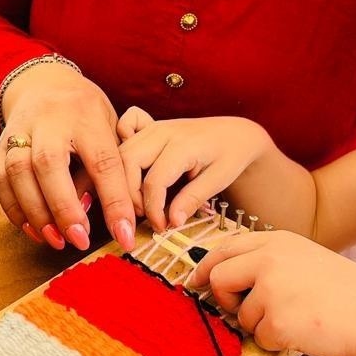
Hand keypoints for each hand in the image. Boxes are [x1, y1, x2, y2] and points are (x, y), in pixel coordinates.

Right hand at [0, 61, 139, 252]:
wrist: (45, 83)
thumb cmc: (86, 114)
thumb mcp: (111, 126)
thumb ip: (114, 164)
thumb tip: (116, 214)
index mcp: (87, 115)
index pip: (103, 161)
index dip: (115, 201)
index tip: (125, 235)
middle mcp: (49, 119)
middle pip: (49, 164)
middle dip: (64, 208)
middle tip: (79, 240)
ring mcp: (19, 129)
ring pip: (18, 172)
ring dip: (36, 213)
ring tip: (55, 240)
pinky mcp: (0, 144)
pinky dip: (14, 209)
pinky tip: (33, 229)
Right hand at [117, 111, 273, 231]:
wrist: (234, 134)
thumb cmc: (230, 156)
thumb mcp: (218, 180)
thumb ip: (193, 199)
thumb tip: (172, 222)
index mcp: (183, 144)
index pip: (154, 181)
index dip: (153, 210)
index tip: (161, 227)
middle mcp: (163, 131)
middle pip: (128, 162)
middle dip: (130, 195)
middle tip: (144, 215)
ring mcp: (153, 127)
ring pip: (121, 151)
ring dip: (123, 180)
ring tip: (139, 202)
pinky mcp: (148, 128)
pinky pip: (123, 132)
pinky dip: (120, 152)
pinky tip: (131, 171)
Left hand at [186, 230, 355, 355]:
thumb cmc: (344, 291)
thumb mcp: (304, 258)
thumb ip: (267, 261)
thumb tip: (226, 278)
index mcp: (276, 242)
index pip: (225, 248)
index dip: (206, 266)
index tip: (197, 280)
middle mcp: (269, 261)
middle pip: (219, 278)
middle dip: (223, 298)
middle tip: (238, 310)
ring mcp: (271, 291)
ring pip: (241, 315)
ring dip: (260, 324)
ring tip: (295, 319)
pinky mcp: (276, 322)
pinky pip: (259, 337)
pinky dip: (275, 341)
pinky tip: (301, 332)